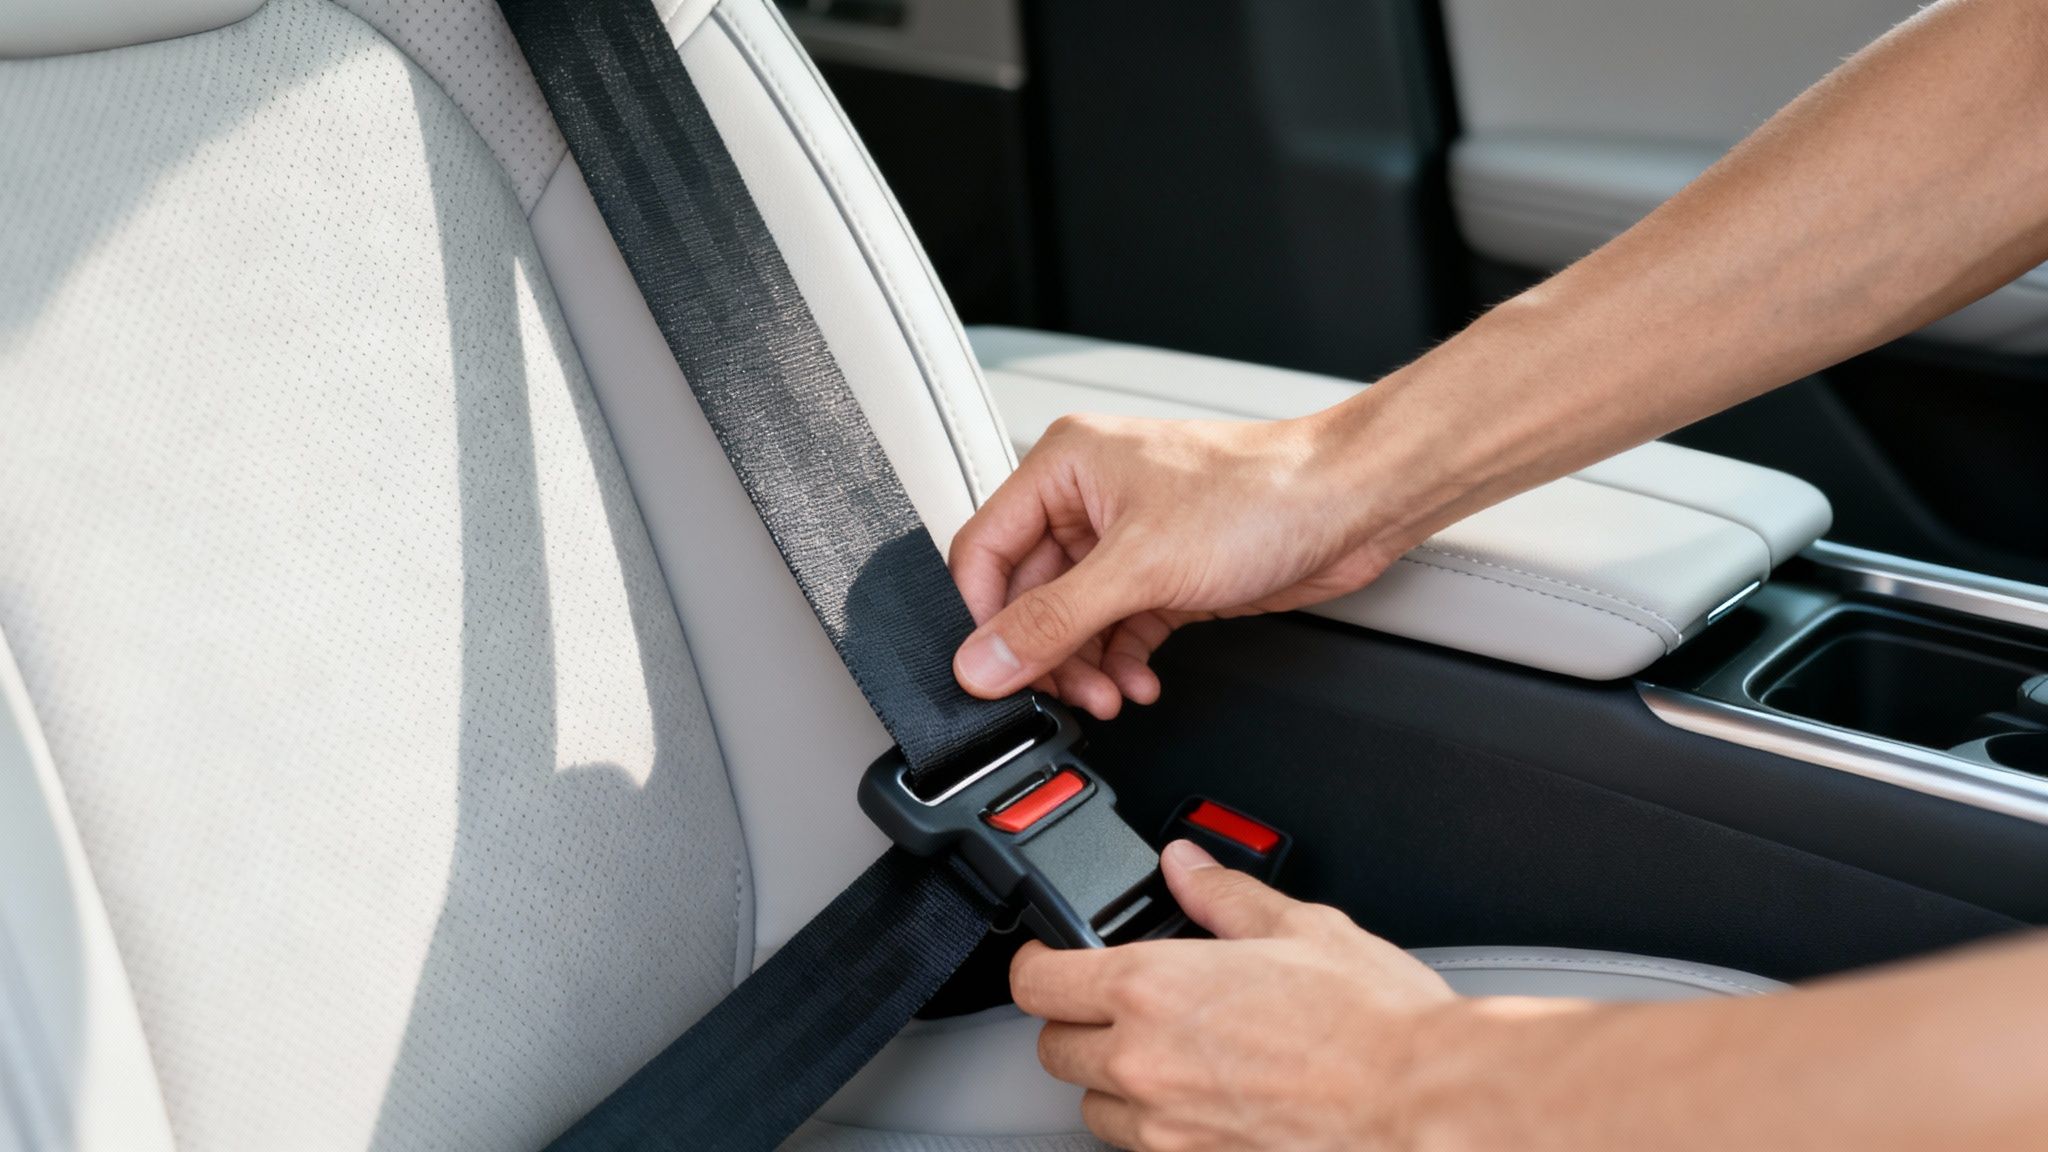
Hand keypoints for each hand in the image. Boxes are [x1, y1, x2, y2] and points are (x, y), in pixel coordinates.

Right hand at [949, 413, 1398, 719]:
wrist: (1350, 505)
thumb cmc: (1264, 494)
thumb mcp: (1140, 566)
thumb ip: (1052, 621)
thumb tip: (983, 661)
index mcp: (1064, 466)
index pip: (984, 550)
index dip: (980, 619)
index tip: (988, 673)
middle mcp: (1088, 499)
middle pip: (1027, 595)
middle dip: (1045, 653)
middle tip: (1061, 694)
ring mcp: (1128, 540)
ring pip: (1071, 621)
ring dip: (1084, 667)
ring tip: (1108, 695)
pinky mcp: (1164, 575)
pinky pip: (1116, 630)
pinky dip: (1121, 663)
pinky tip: (1137, 683)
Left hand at [1011, 840, 1458, 1150]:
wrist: (1426, 1103)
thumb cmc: (1375, 1022)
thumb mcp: (1299, 926)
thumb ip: (1223, 894)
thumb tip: (1186, 866)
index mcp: (1152, 987)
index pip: (1037, 981)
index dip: (1038, 962)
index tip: (1053, 957)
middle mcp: (1144, 1062)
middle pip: (1053, 1049)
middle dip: (1076, 1023)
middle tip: (1120, 1004)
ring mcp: (1167, 1128)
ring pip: (1094, 1108)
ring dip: (1113, 1081)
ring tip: (1169, 1054)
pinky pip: (1144, 1149)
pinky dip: (1157, 1126)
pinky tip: (1204, 1098)